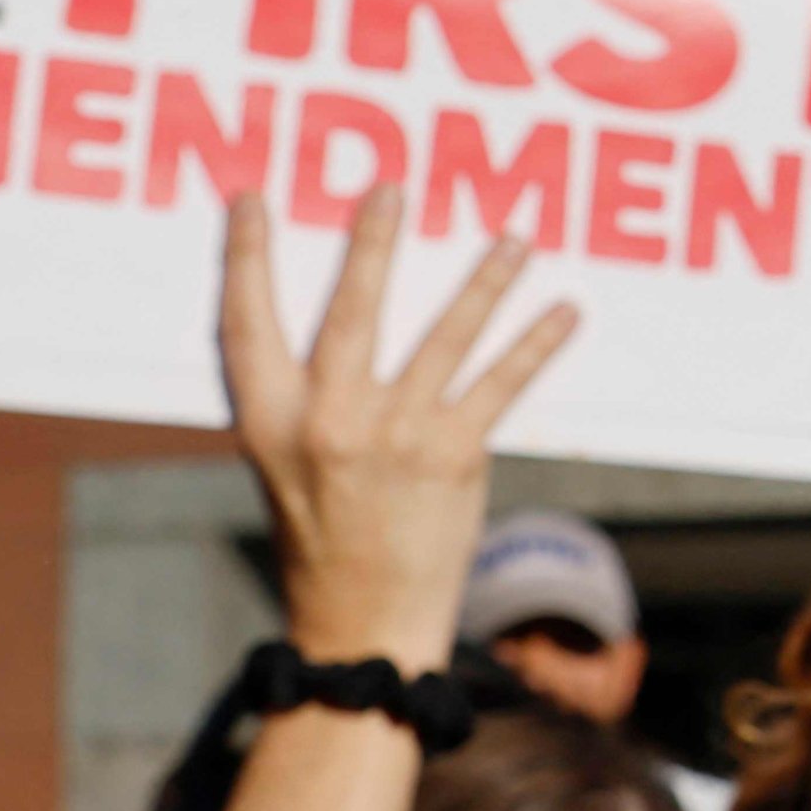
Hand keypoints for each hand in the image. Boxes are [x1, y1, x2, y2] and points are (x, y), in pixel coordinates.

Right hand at [222, 188, 576, 668]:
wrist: (364, 622)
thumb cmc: (326, 537)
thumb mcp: (284, 466)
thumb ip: (300, 400)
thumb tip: (335, 321)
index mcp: (268, 421)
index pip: (245, 322)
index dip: (247, 257)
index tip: (255, 198)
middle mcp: (328, 422)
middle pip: (351, 312)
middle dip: (374, 245)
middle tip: (394, 188)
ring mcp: (394, 437)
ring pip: (444, 338)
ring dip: (483, 283)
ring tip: (513, 237)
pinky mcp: (453, 457)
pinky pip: (500, 385)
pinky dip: (535, 345)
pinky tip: (564, 312)